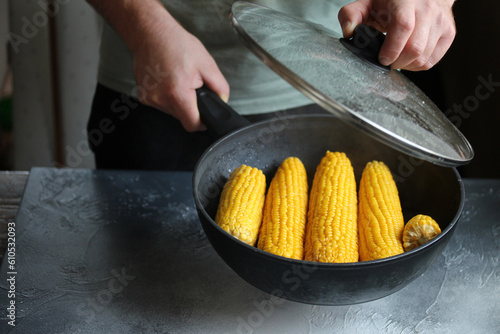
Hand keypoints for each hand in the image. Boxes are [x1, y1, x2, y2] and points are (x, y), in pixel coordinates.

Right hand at [86, 0, 229, 131]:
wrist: (150, 32)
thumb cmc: (175, 43)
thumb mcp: (207, 63)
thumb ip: (220, 87)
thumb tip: (223, 100)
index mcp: (178, 94)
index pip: (193, 125)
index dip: (203, 122)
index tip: (206, 114)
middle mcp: (160, 99)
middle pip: (182, 118)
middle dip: (191, 107)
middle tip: (191, 87)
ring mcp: (149, 99)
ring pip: (172, 112)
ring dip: (179, 101)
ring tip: (178, 80)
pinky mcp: (143, 96)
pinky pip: (161, 104)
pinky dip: (167, 96)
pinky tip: (168, 80)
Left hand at [338, 0, 455, 70]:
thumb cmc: (392, 0)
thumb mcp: (368, 2)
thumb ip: (351, 15)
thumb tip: (348, 32)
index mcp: (406, 1)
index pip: (404, 27)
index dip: (392, 48)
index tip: (382, 58)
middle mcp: (428, 9)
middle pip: (414, 48)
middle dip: (396, 62)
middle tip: (386, 60)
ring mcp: (441, 22)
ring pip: (423, 58)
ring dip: (405, 65)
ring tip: (396, 57)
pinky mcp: (448, 33)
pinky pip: (431, 61)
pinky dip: (416, 66)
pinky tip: (407, 58)